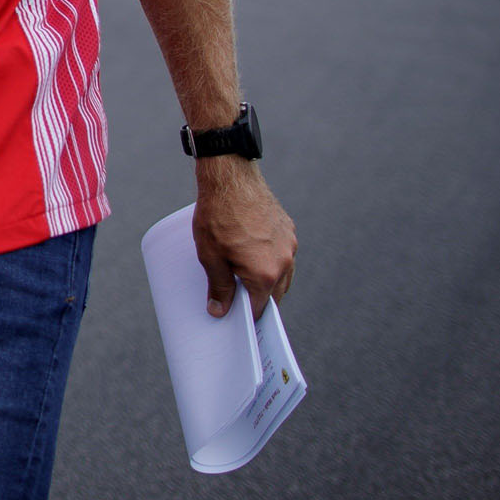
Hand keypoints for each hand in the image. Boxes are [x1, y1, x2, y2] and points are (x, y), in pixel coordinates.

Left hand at [195, 160, 296, 318]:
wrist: (231, 178)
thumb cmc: (217, 215)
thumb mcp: (210, 256)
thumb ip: (218, 287)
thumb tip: (220, 311)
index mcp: (265, 273)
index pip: (259, 308)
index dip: (246, 317)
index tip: (237, 321)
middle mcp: (284, 262)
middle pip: (274, 294)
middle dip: (258, 300)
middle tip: (238, 302)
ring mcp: (289, 245)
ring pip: (283, 274)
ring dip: (267, 281)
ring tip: (244, 280)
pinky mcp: (288, 230)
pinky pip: (283, 255)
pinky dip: (272, 261)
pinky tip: (253, 256)